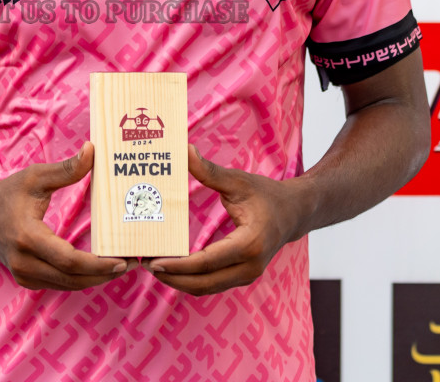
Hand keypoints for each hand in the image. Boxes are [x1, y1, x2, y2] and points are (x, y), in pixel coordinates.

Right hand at [0, 142, 129, 290]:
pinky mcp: (26, 280)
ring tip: (122, 266)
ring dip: (96, 279)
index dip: (97, 264)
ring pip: (67, 286)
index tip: (122, 260)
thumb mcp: (35, 177)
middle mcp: (24, 262)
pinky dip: (81, 279)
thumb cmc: (8, 193)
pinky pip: (59, 285)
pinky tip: (100, 268)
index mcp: (27, 238)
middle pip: (72, 279)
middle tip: (132, 263)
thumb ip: (66, 169)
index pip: (68, 260)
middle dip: (104, 274)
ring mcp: (23, 275)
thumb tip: (93, 151)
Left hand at [147, 145, 305, 295]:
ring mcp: (248, 275)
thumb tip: (185, 151)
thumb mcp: (239, 181)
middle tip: (145, 264)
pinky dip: (191, 279)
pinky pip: (213, 284)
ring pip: (207, 288)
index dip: (178, 265)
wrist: (294, 213)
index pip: (207, 262)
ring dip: (179, 282)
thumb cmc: (267, 195)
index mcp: (250, 243)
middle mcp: (250, 266)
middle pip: (204, 283)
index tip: (154, 262)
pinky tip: (172, 268)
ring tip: (154, 267)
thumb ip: (210, 172)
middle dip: (172, 278)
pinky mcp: (243, 276)